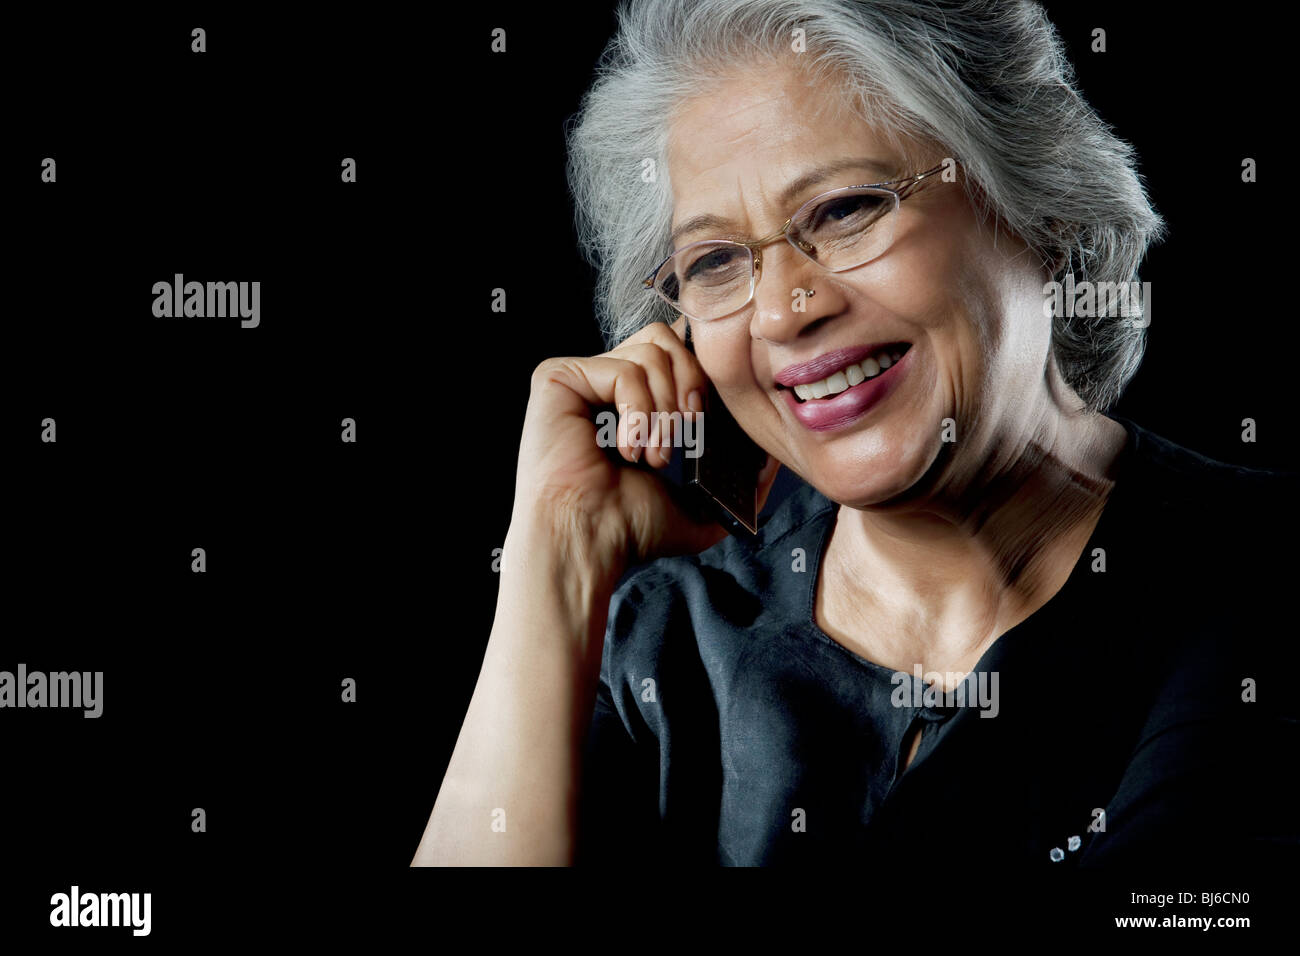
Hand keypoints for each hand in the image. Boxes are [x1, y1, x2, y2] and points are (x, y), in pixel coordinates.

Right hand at [514, 314, 780, 570]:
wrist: (587, 540)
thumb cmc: (627, 529)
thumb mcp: (694, 506)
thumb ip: (730, 483)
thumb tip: (771, 462)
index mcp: (630, 402)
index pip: (674, 355)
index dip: (699, 377)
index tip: (705, 422)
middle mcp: (603, 384)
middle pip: (666, 340)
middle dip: (691, 385)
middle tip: (687, 434)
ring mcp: (580, 378)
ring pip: (650, 351)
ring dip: (665, 409)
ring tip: (654, 456)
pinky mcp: (558, 377)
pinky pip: (624, 369)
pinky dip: (638, 410)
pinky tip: (628, 450)